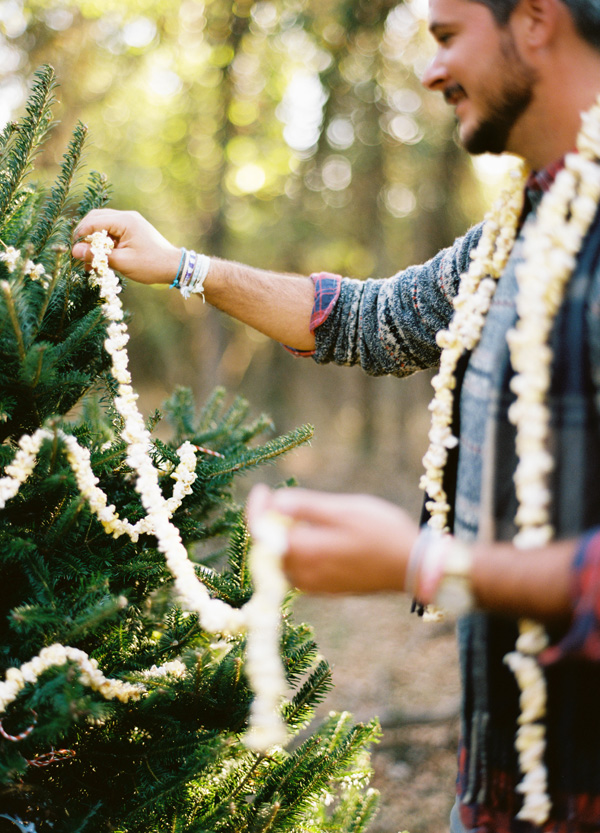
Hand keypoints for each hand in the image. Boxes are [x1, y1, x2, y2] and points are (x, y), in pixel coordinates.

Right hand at [72, 209, 181, 284]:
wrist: (174, 267)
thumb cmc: (151, 265)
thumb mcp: (122, 262)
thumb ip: (98, 256)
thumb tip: (75, 251)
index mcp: (125, 221)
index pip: (94, 221)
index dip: (81, 235)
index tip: (74, 251)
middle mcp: (126, 217)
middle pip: (96, 219)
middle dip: (85, 236)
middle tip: (79, 254)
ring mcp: (129, 223)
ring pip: (102, 226)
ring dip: (94, 242)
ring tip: (89, 262)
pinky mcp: (131, 231)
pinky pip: (111, 233)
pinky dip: (104, 245)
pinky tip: (100, 261)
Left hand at [246, 485, 418, 594]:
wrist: (414, 568)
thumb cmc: (383, 533)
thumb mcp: (345, 510)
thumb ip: (306, 507)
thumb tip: (275, 501)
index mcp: (306, 553)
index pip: (262, 535)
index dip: (257, 511)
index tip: (262, 490)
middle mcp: (305, 575)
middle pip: (269, 550)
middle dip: (268, 523)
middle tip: (277, 498)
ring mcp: (316, 586)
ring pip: (283, 561)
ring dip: (282, 538)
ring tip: (295, 514)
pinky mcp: (327, 589)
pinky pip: (298, 570)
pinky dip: (296, 551)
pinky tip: (312, 535)